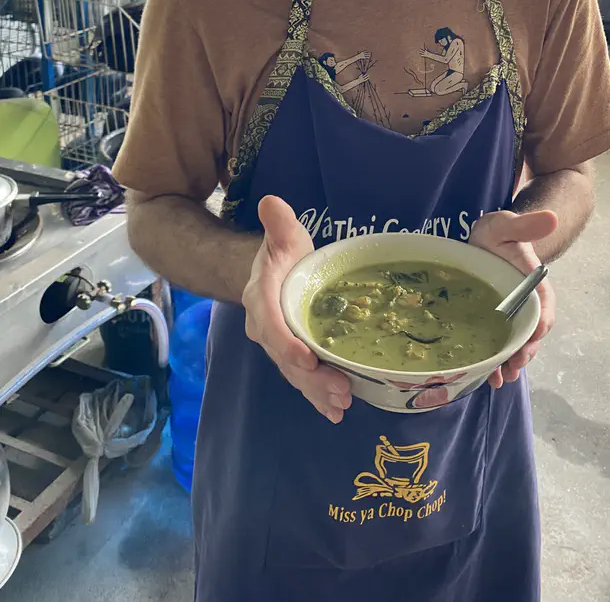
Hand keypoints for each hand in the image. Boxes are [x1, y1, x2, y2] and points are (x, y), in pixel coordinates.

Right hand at [242, 195, 351, 422]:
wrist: (272, 273)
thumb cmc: (281, 254)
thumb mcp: (283, 236)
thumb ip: (279, 223)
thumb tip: (272, 202)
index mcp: (261, 298)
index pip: (271, 324)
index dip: (286, 343)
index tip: (306, 357)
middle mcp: (266, 328)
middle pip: (286, 358)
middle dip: (311, 377)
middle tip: (340, 390)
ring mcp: (279, 346)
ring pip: (296, 374)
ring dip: (318, 392)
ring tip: (342, 404)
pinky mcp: (293, 357)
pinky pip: (303, 380)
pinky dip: (318, 397)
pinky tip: (336, 413)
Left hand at [469, 209, 557, 388]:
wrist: (483, 241)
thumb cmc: (497, 233)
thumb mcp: (506, 226)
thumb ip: (524, 225)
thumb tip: (550, 218)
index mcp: (534, 284)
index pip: (544, 309)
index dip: (540, 325)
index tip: (533, 337)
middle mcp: (527, 305)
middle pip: (532, 334)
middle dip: (525, 352)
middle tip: (512, 366)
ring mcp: (511, 316)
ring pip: (517, 344)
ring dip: (511, 363)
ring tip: (500, 379)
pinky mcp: (495, 323)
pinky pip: (501, 345)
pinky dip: (497, 362)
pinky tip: (489, 377)